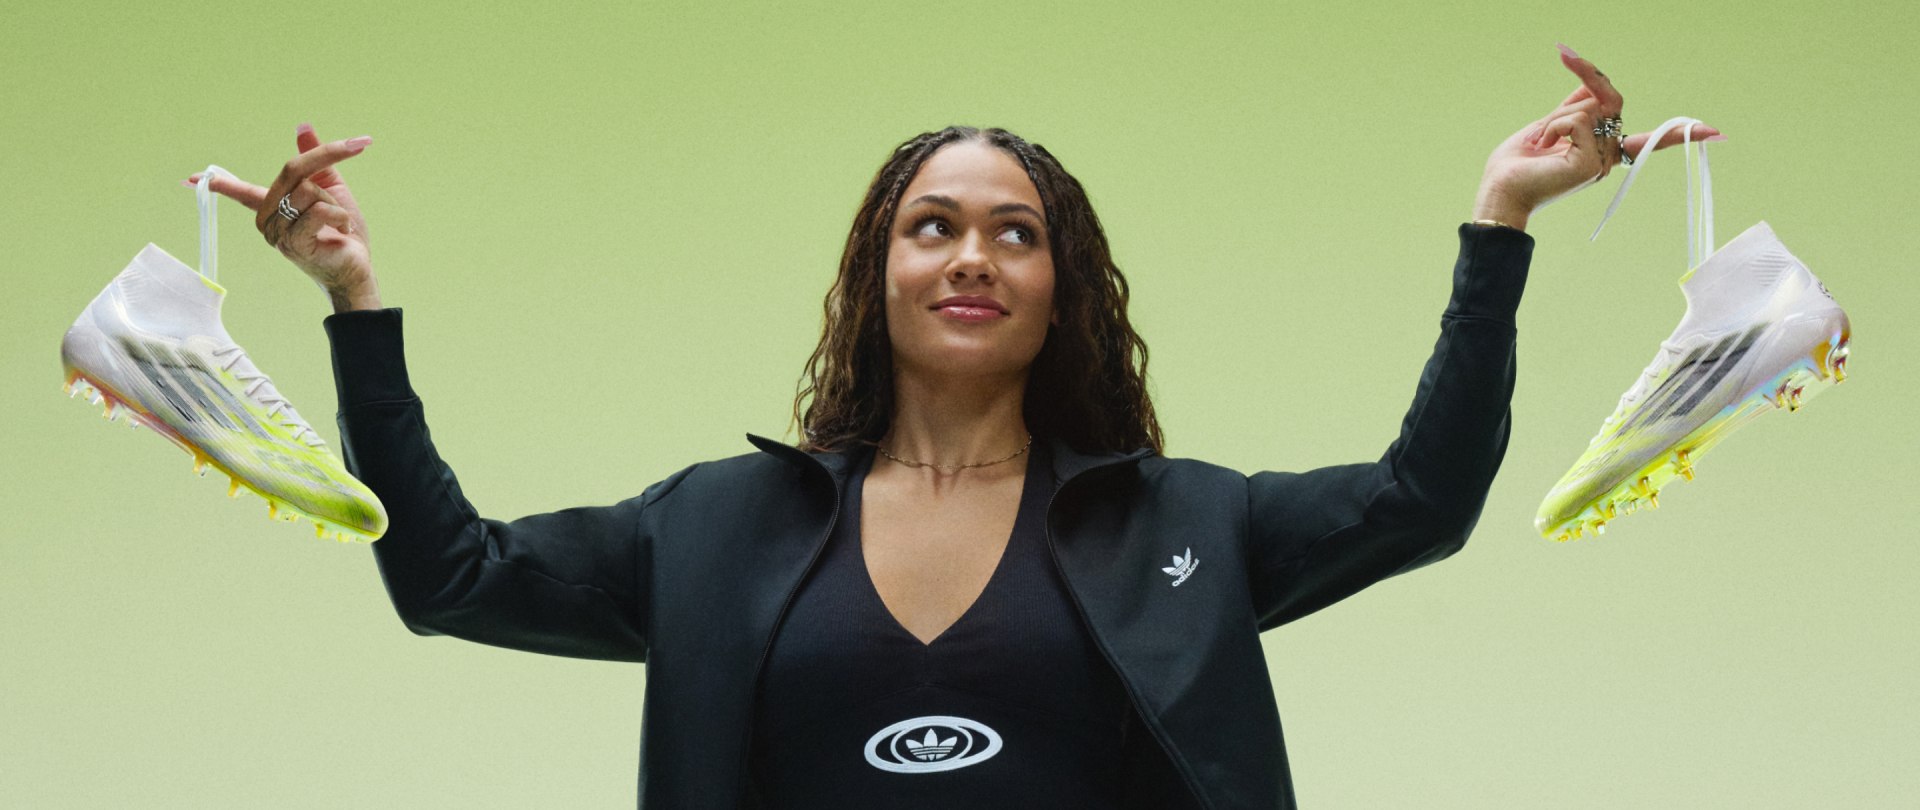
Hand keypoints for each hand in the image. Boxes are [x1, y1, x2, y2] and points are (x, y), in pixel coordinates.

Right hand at [185, 124, 380, 309]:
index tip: (190, 178)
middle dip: (326, 159)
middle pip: (292, 169)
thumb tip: (303, 126)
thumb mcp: (330, 187)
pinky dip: (340, 217)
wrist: (357, 266)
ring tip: (337, 223)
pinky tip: (341, 232)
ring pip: (308, 191)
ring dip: (335, 203)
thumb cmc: (342, 229)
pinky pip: (317, 211)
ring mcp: (277, 233)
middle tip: (356, 149)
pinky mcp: (293, 243)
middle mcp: (267, 219)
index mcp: (272, 206)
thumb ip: (314, 159)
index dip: (221, 183)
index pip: (242, 190)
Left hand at [1472, 44, 1724, 229]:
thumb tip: (1589, 85)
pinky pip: (1578, 120)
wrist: (1499, 191)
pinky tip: (1543, 147)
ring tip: (1539, 142)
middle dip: (1586, 76)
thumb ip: (1573, 107)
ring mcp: (1602, 162)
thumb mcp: (1548, 126)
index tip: (1717, 132)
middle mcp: (1608, 158)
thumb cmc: (1516, 164)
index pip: (1648, 139)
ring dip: (1555, 116)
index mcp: (1601, 150)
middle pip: (1609, 100)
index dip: (1680, 134)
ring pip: (1589, 108)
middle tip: (1565, 53)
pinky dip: (1554, 126)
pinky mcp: (1592, 164)